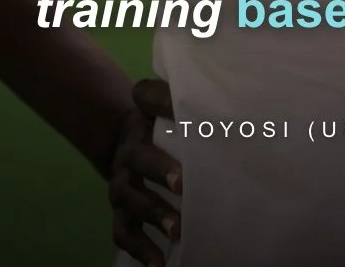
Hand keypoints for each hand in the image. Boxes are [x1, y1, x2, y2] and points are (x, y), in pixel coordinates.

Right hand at [109, 78, 182, 266]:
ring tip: (177, 231)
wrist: (129, 140)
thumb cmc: (165, 127)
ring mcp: (121, 186)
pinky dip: (139, 250)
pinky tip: (159, 264)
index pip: (145, 115)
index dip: (162, 113)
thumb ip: (183, 102)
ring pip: (129, 200)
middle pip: (138, 161)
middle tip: (184, 185)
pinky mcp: (121, 212)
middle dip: (159, 172)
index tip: (187, 132)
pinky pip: (123, 232)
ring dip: (153, 215)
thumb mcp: (170, 110)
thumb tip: (222, 94)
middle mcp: (128, 155)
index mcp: (142, 126)